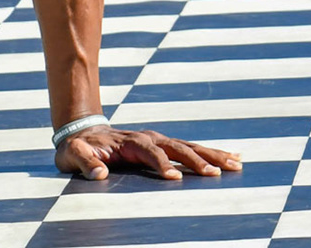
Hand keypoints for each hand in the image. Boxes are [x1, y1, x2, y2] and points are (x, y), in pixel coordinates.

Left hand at [54, 124, 240, 181]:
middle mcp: (149, 138)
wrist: (83, 131)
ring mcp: (159, 140)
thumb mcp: (73, 154)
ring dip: (213, 155)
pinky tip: (232, 157)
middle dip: (198, 160)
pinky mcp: (164, 146)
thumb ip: (85, 162)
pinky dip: (211, 153)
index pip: (150, 153)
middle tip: (219, 173)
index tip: (175, 179)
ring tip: (237, 163)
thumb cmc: (78, 148)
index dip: (162, 165)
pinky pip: (191, 149)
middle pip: (178, 147)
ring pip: (190, 147)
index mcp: (130, 142)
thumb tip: (99, 174)